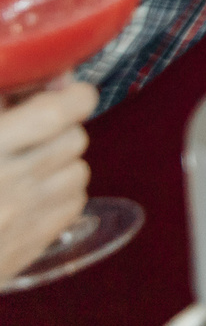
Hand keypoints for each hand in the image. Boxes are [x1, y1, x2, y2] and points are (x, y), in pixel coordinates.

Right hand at [0, 79, 94, 283]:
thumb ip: (2, 100)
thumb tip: (53, 80)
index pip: (57, 113)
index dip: (70, 96)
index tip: (66, 93)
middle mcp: (8, 184)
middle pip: (74, 139)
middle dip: (60, 129)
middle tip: (34, 131)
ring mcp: (21, 219)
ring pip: (78, 171)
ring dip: (61, 163)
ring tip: (28, 165)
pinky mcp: (28, 245)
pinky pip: (72, 206)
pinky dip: (58, 195)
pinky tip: (29, 194)